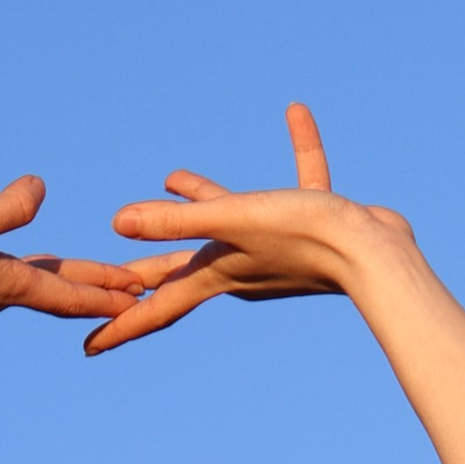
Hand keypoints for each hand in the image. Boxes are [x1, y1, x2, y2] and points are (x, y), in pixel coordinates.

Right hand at [0, 177, 142, 330]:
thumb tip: (40, 188)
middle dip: (93, 289)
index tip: (142, 299)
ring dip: (53, 285)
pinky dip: (9, 278)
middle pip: (54, 291)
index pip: (69, 289)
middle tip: (129, 293)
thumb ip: (6, 206)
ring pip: (21, 288)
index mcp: (6, 282)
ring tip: (72, 280)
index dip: (107, 291)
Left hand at [85, 106, 417, 354]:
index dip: (120, 325)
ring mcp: (277, 248)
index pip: (157, 305)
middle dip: (149, 267)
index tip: (87, 349)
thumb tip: (117, 224)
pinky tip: (297, 115)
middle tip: (114, 277)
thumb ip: (177, 220)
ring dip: (201, 201)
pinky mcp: (314, 224)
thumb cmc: (304, 238)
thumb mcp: (233, 220)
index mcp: (219, 273)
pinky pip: (298, 183)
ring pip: (229, 222)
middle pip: (182, 267)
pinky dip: (297, 154)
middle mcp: (243, 266)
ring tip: (172, 176)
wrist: (378, 253)